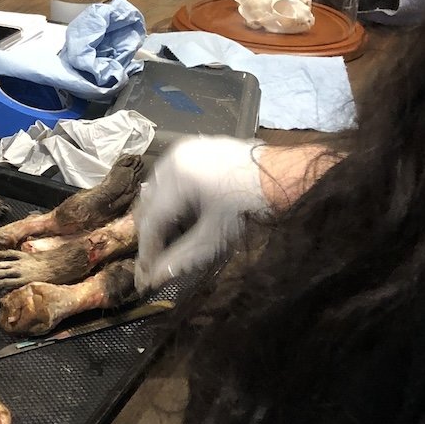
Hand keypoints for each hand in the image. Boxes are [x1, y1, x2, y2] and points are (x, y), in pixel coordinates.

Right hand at [133, 136, 267, 293]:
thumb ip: (182, 257)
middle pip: (147, 201)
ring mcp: (181, 149)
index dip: (147, 247)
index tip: (148, 269)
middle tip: (156, 254)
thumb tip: (156, 276)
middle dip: (150, 230)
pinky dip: (167, 194)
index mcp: (177, 178)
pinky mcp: (191, 146)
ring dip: (157, 212)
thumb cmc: (249, 206)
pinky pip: (168, 173)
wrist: (277, 175)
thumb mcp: (214, 236)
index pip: (150, 219)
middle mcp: (172, 159)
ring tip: (168, 234)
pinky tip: (178, 211)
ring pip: (155, 186)